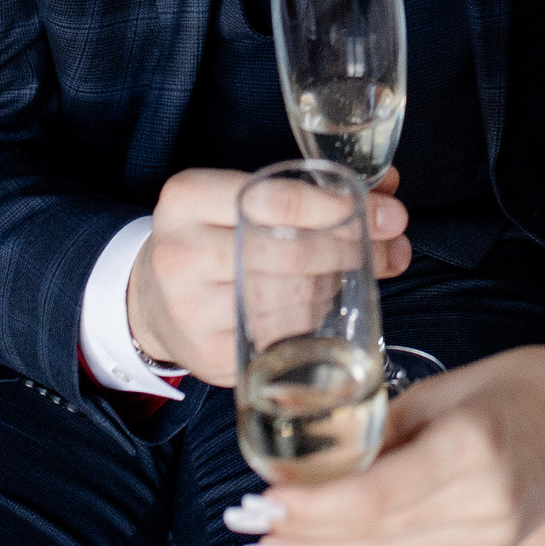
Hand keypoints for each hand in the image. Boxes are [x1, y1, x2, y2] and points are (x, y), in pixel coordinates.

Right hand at [127, 166, 409, 388]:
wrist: (154, 301)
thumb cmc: (213, 239)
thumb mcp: (240, 198)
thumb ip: (312, 188)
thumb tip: (390, 189)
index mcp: (186, 199)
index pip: (274, 199)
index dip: (336, 206)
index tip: (384, 212)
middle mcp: (181, 253)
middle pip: (288, 252)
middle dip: (353, 248)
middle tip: (390, 247)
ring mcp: (191, 311)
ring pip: (291, 298)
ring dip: (339, 285)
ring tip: (363, 273)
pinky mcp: (211, 356)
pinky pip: (283, 337)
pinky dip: (316, 320)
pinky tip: (327, 306)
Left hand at [227, 334, 544, 545]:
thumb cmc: (526, 384)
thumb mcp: (449, 388)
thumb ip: (384, 429)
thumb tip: (316, 463)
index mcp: (471, 449)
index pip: (373, 497)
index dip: (310, 507)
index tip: (261, 501)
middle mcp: (482, 506)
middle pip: (372, 536)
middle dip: (300, 537)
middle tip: (244, 532)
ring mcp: (489, 539)